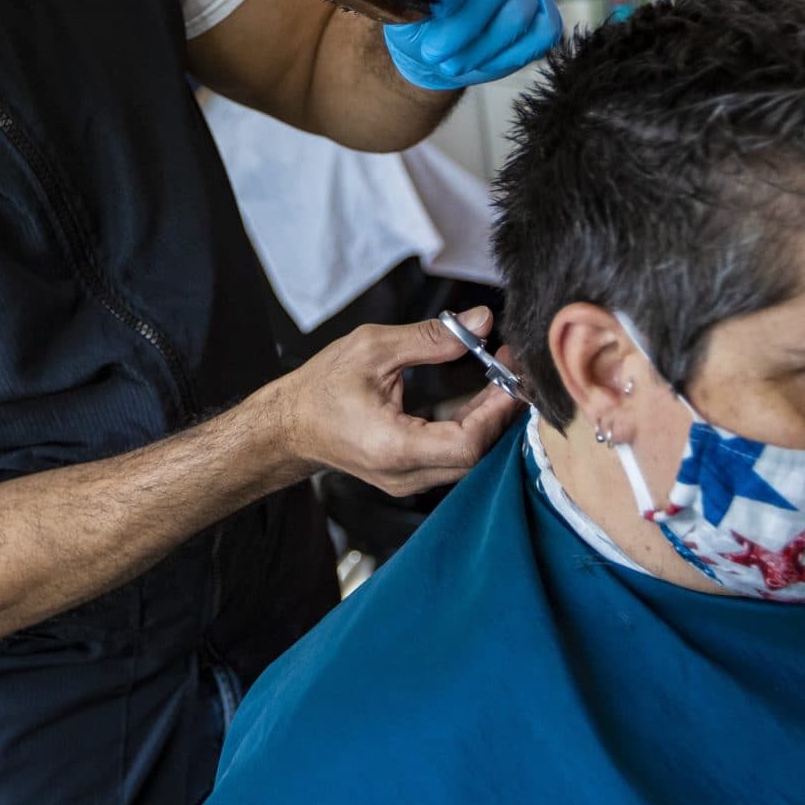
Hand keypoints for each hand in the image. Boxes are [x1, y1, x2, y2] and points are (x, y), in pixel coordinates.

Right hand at [269, 306, 521, 496]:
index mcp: (393, 447)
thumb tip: (481, 322)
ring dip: (490, 420)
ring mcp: (407, 481)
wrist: (290, 423)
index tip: (511, 376)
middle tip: (515, 370)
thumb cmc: (322, 387)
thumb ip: (432, 337)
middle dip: (501, 412)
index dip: (496, 411)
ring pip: (469, 460)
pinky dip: (473, 428)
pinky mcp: (410, 476)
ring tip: (502, 377)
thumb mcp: (373, 348)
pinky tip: (482, 397)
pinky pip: (454, 458)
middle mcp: (403, 475)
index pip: (466, 443)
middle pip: (475, 455)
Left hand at [384, 0, 562, 90]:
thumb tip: (433, 2)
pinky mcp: (546, 14)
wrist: (436, 49)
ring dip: (482, 48)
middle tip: (434, 53)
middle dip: (463, 27)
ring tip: (451, 64)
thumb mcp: (401, 8)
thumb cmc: (416, 23)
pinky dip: (509, 56)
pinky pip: (542, 34)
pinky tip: (481, 63)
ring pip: (520, 13)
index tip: (434, 15)